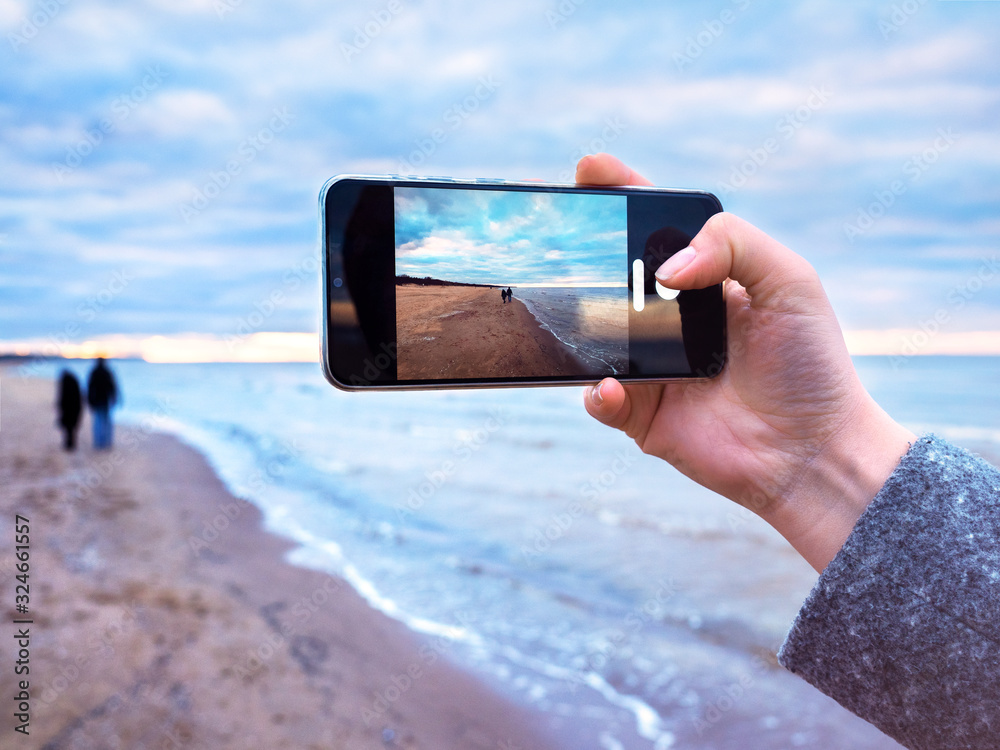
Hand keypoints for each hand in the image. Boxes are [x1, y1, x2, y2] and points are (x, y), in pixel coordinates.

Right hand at [578, 154, 914, 571]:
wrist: (812, 451)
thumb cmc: (810, 363)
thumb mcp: (788, 280)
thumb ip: (733, 243)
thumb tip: (665, 268)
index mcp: (707, 278)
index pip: (656, 226)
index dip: (622, 195)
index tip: (589, 170)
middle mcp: (672, 319)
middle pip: (613, 275)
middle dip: (579, 251)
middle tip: (555, 231)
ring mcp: (652, 366)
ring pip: (595, 336)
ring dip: (577, 322)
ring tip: (567, 310)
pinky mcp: (642, 413)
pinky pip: (602, 397)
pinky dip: (599, 391)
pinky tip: (612, 386)